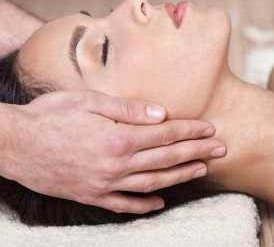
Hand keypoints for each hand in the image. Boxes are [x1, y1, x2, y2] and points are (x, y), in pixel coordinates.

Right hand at [0, 90, 224, 213]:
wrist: (15, 144)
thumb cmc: (51, 115)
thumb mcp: (89, 101)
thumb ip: (128, 110)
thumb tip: (161, 114)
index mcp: (118, 138)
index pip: (165, 134)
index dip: (190, 130)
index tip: (210, 129)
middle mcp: (116, 164)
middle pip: (166, 158)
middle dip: (196, 152)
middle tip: (220, 150)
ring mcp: (104, 184)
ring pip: (152, 183)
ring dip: (180, 177)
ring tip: (201, 170)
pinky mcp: (91, 196)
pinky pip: (123, 205)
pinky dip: (144, 205)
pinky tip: (160, 203)